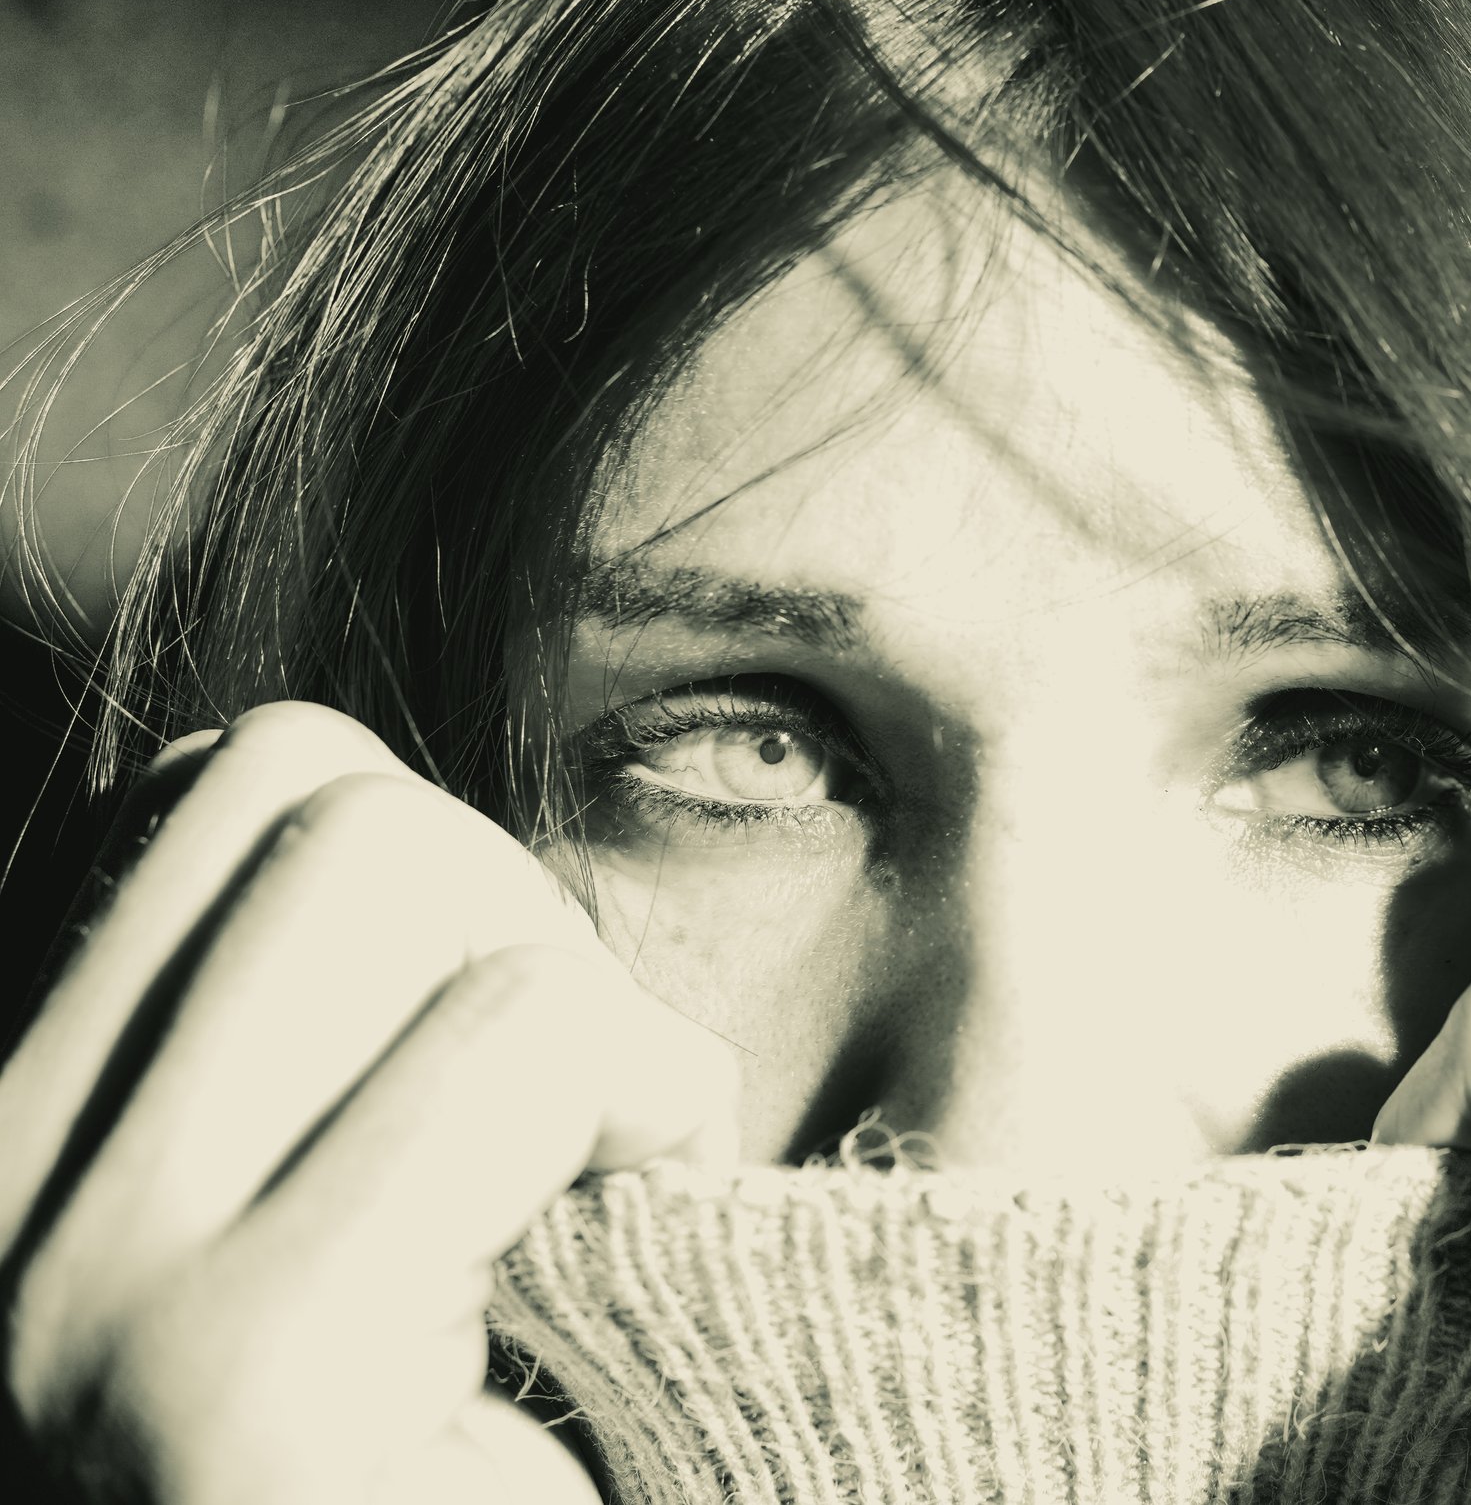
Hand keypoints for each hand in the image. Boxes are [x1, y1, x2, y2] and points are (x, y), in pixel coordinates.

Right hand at [0, 704, 739, 1504]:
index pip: (222, 794)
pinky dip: (643, 1099)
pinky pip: (512, 1037)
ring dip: (581, 1010)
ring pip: (395, 868)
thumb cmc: (457, 1447)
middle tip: (579, 1119)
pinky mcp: (231, 1386)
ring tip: (606, 1181)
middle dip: (514, 917)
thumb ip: (318, 1053)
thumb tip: (405, 830)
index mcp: (1, 1158)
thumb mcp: (350, 1219)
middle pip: (315, 805)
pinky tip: (643, 1236)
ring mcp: (63, 1308)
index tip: (501, 1052)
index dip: (433, 877)